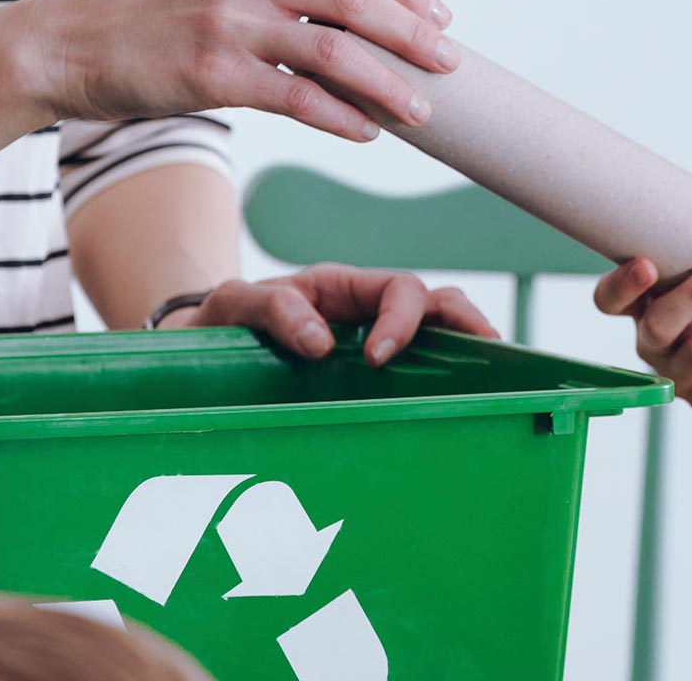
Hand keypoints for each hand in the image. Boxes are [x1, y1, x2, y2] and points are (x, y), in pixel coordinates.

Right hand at [37, 0, 456, 140]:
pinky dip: (343, 117)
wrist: (71, 44)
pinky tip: (366, 133)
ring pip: (338, 50)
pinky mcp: (213, 74)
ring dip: (390, 83)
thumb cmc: (152, 20)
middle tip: (450, 62)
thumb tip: (353, 24)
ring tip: (421, 109)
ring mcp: (229, 23)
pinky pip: (298, 98)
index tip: (440, 17)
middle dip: (415, 33)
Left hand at [163, 263, 498, 365]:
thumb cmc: (216, 325)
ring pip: (436, 334)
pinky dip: (445, 380)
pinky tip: (463, 403)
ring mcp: (369, 345)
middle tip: (485, 350)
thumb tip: (321, 341)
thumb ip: (271, 308)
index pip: (396, 288)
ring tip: (496, 373)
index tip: (381, 358)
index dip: (402, 319)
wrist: (195, 354)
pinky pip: (416, 372)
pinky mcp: (366, 380)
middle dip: (465, 321)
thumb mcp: (232, 305)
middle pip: (434, 303)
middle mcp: (364, 314)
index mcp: (339, 289)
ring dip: (466, 346)